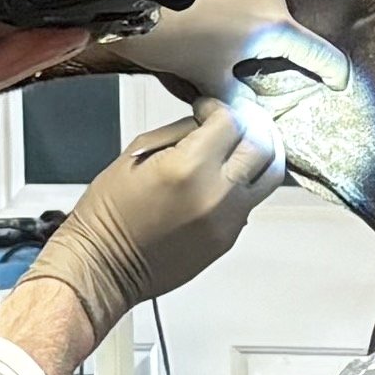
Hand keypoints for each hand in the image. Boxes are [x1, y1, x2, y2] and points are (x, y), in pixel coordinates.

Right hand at [16, 98, 283, 335]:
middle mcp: (216, 194)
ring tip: (247, 144)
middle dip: (250, 125)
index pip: (229, 121)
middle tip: (234, 121)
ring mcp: (228, 221)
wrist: (104, 266)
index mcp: (188, 167)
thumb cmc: (108, 214)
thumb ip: (179, 132)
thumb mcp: (136, 154)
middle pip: (261, 145)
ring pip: (271, 176)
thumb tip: (206, 121)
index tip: (207, 109)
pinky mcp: (229, 239)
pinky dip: (247, 183)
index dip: (218, 108)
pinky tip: (229, 176)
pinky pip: (252, 202)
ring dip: (263, 154)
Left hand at [115, 0, 350, 106]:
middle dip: (274, 39)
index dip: (333, 72)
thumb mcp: (206, 77)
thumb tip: (253, 116)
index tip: (337, 81)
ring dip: (253, 6)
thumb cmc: (169, 38)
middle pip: (288, 20)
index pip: (320, 54)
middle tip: (249, 50)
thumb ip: (237, 100)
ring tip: (222, 19)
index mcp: (274, 26)